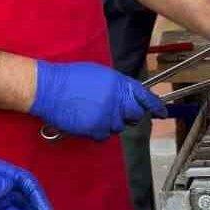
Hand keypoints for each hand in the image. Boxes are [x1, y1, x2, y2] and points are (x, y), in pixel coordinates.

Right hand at [30, 61, 164, 140]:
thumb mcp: (100, 74)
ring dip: (111, 122)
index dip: (155, 105)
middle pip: (134, 115)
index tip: (162, 112)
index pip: (144, 96)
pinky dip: (98, 131)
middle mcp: (117, 100)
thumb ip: (119, 85)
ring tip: (94, 112)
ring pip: (119, 126)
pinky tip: (87, 121)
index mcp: (119, 84)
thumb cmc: (71, 78)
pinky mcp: (96, 129)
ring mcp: (107, 116)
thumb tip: (131, 95)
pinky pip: (104, 135)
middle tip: (115, 111)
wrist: (48, 88)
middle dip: (128, 114)